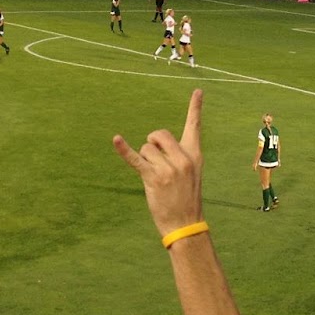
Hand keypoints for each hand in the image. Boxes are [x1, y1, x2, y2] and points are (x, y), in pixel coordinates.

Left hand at [114, 90, 205, 237]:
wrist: (185, 223)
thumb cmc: (186, 198)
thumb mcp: (192, 173)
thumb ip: (180, 155)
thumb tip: (155, 143)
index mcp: (194, 155)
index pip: (194, 126)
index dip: (195, 108)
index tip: (198, 91)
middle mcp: (183, 158)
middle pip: (159, 134)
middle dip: (152, 144)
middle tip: (156, 162)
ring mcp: (168, 168)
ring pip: (146, 148)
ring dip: (145, 160)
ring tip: (154, 178)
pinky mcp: (153, 177)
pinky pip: (136, 158)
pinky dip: (124, 149)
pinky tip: (116, 139)